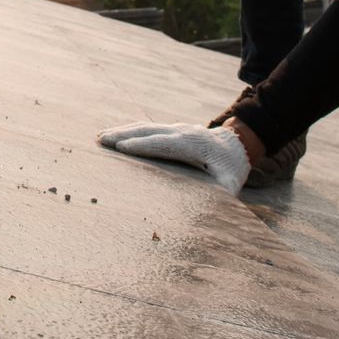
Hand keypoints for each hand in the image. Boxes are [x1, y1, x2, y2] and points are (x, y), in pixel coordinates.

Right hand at [97, 120, 249, 195]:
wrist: (238, 143)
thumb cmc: (232, 167)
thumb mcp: (231, 182)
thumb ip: (222, 194)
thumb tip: (212, 211)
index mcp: (195, 144)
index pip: (166, 144)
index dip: (143, 145)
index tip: (122, 148)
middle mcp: (182, 132)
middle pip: (149, 131)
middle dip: (124, 135)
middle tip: (101, 140)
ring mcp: (176, 128)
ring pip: (145, 127)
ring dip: (122, 131)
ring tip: (100, 137)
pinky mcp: (171, 129)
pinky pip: (147, 128)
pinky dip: (129, 130)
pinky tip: (114, 135)